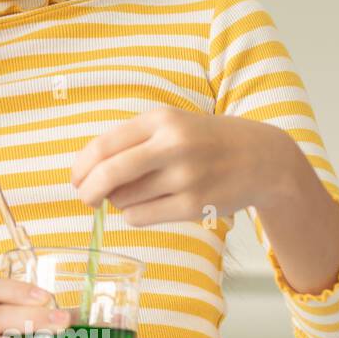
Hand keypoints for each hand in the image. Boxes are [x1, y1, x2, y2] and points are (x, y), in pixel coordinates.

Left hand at [69, 107, 293, 226]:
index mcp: (162, 120)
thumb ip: (131, 142)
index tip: (75, 179)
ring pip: (123, 200)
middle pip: (109, 174)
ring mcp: (186, 177)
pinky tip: (150, 206)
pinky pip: (140, 217)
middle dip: (88, 190)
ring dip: (119, 202)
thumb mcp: (171, 125)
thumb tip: (87, 174)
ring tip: (141, 193)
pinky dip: (134, 216)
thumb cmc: (206, 142)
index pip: (104, 145)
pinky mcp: (195, 205)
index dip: (81, 166)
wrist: (263, 158)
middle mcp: (174, 145)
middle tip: (85, 198)